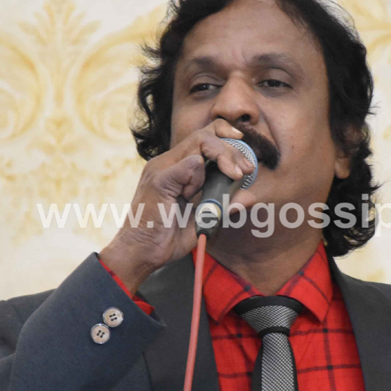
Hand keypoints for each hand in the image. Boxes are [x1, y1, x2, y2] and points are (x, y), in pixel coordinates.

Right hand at [100, 121, 255, 293]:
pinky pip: (190, 165)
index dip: (227, 140)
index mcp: (176, 168)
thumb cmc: (166, 239)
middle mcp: (167, 163)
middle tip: (246, 170)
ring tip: (233, 176)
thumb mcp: (204, 221)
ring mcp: (161, 169)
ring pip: (200, 142)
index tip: (245, 160)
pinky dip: (202, 178)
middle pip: (205, 135)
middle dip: (232, 149)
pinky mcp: (159, 180)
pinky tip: (194, 194)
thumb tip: (250, 197)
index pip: (204, 137)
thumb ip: (225, 207)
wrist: (140, 255)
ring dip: (223, 157)